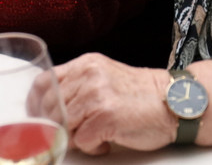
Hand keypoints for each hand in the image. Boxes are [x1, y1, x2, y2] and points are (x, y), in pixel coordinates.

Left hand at [50, 53, 175, 154]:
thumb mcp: (105, 79)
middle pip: (49, 107)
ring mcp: (96, 95)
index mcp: (86, 64)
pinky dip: (92, 147)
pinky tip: (108, 139)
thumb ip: (78, 86)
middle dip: (58, 126)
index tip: (39, 119)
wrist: (175, 102)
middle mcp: (89, 75)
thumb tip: (48, 109)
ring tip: (97, 133)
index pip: (44, 82)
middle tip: (77, 132)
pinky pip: (80, 141)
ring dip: (77, 137)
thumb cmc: (141, 96)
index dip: (36, 105)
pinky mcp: (105, 116)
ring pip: (63, 126)